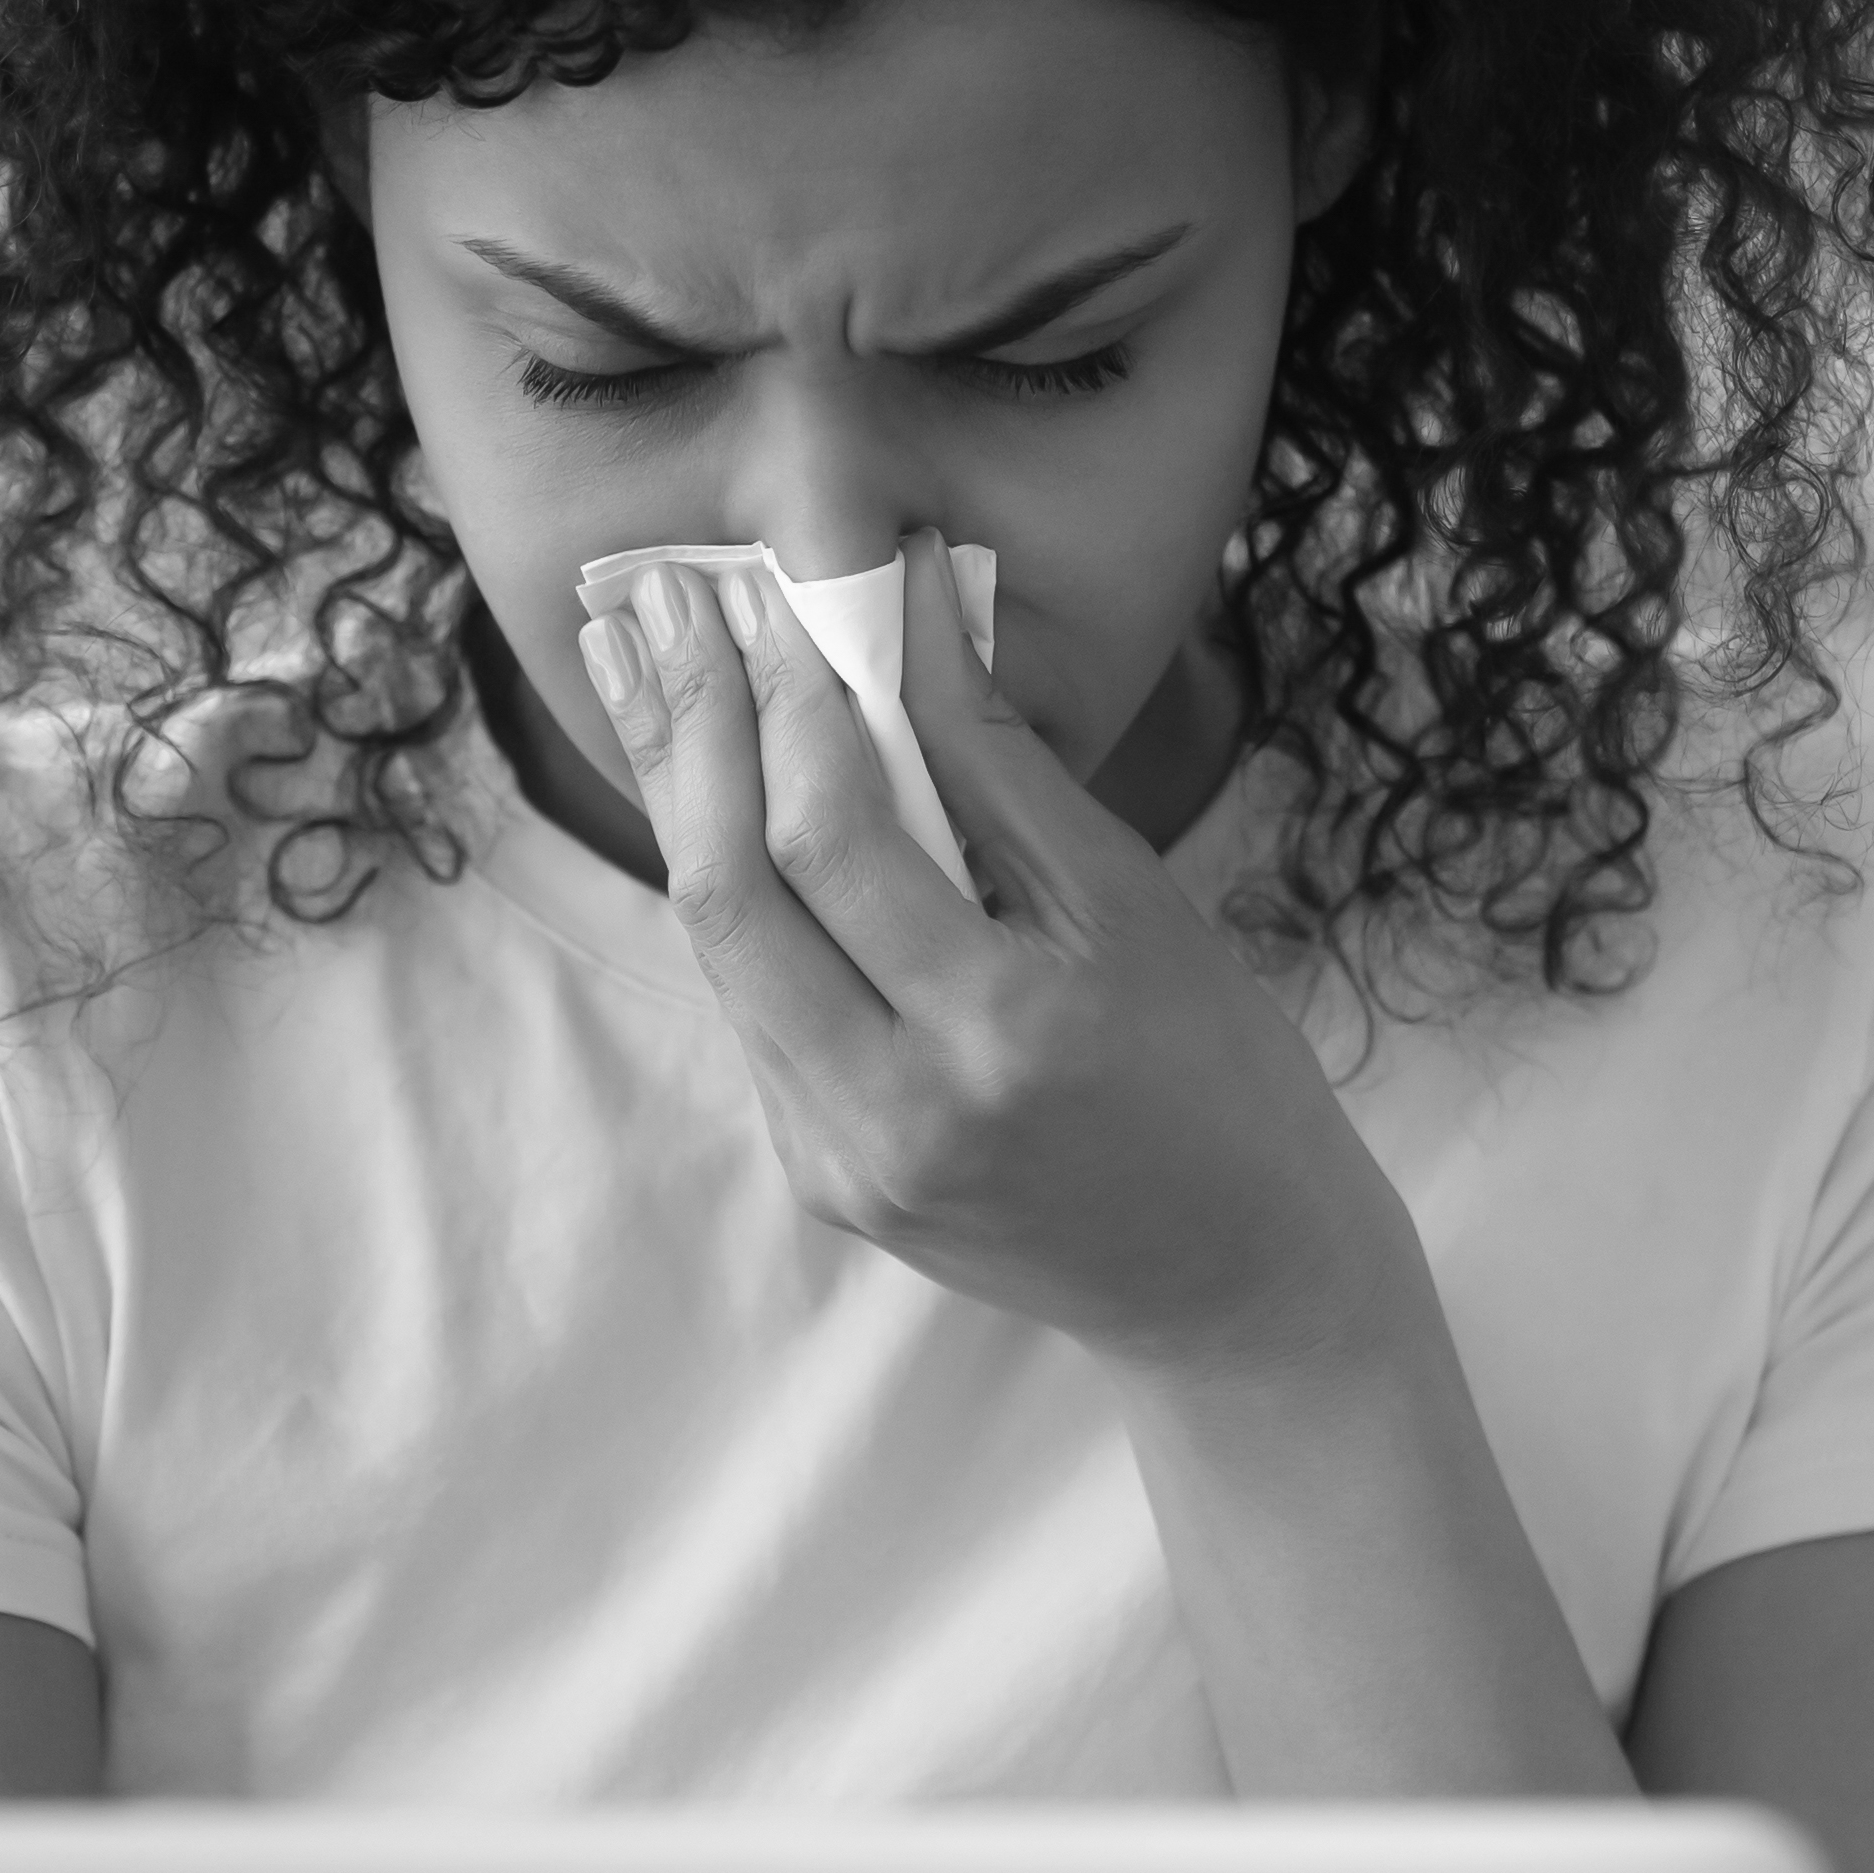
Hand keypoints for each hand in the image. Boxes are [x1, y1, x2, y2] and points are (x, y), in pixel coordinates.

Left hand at [581, 527, 1425, 1382]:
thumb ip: (998, 759)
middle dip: (686, 731)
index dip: (787, 701)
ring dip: (679, 798)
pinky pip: (753, 1009)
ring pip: (719, 952)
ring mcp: (841, 1164)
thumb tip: (908, 601)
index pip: (834, 841)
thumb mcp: (1132, 901)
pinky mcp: (822, 1181)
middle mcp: (893, 1115)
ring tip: (641, 666)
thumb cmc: (1218, 1072)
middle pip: (728, 898)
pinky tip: (707, 790)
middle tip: (652, 597)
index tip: (761, 589)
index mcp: (998, 1036)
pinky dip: (731, 890)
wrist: (1232, 1284)